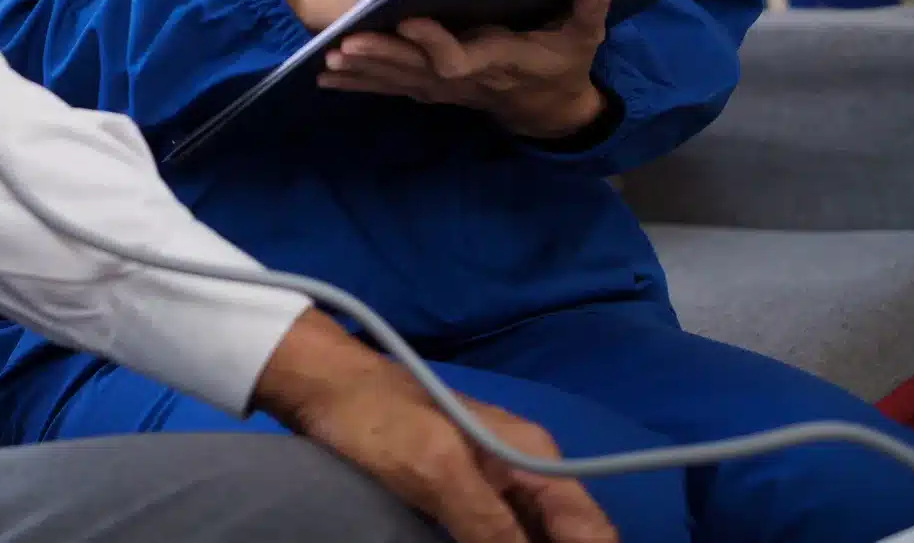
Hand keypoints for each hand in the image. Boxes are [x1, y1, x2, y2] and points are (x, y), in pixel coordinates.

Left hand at [256, 312, 614, 542]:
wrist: (322, 386)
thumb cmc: (377, 417)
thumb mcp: (437, 470)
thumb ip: (490, 524)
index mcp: (534, 458)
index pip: (591, 531)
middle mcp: (523, 471)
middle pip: (564, 537)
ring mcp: (492, 484)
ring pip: (529, 538)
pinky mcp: (460, 495)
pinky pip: (496, 536)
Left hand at [318, 0, 616, 140]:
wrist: (549, 109)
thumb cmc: (562, 65)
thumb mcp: (583, 40)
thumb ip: (588, 12)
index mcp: (497, 61)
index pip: (460, 57)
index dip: (434, 43)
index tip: (407, 20)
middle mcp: (464, 77)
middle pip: (417, 70)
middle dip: (381, 57)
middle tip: (345, 44)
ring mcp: (445, 87)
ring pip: (399, 80)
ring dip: (363, 71)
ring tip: (327, 60)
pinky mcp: (432, 89)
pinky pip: (392, 87)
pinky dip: (360, 82)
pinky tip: (326, 75)